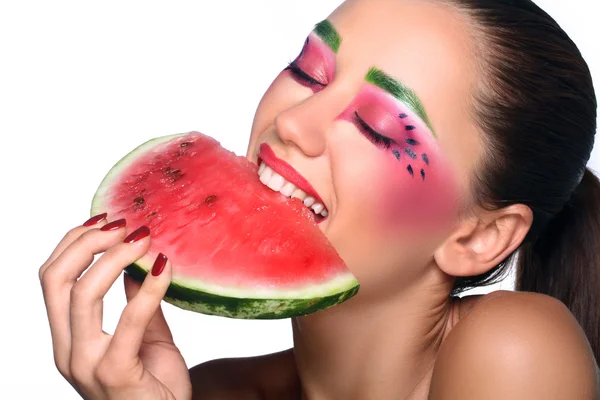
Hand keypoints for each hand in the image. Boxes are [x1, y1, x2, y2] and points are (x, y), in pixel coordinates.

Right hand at [39, 215, 191, 399]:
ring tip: (145, 239)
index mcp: (69, 338)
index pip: (52, 278)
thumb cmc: (154, 384)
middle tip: (124, 223)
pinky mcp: (116, 373)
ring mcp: (87, 363)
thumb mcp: (144, 336)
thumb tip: (135, 263)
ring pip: (82, 294)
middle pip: (56, 280)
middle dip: (87, 242)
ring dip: (115, 257)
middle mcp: (68, 349)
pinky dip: (149, 288)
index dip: (73, 242)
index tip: (105, 219)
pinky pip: (130, 320)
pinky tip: (167, 268)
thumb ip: (136, 302)